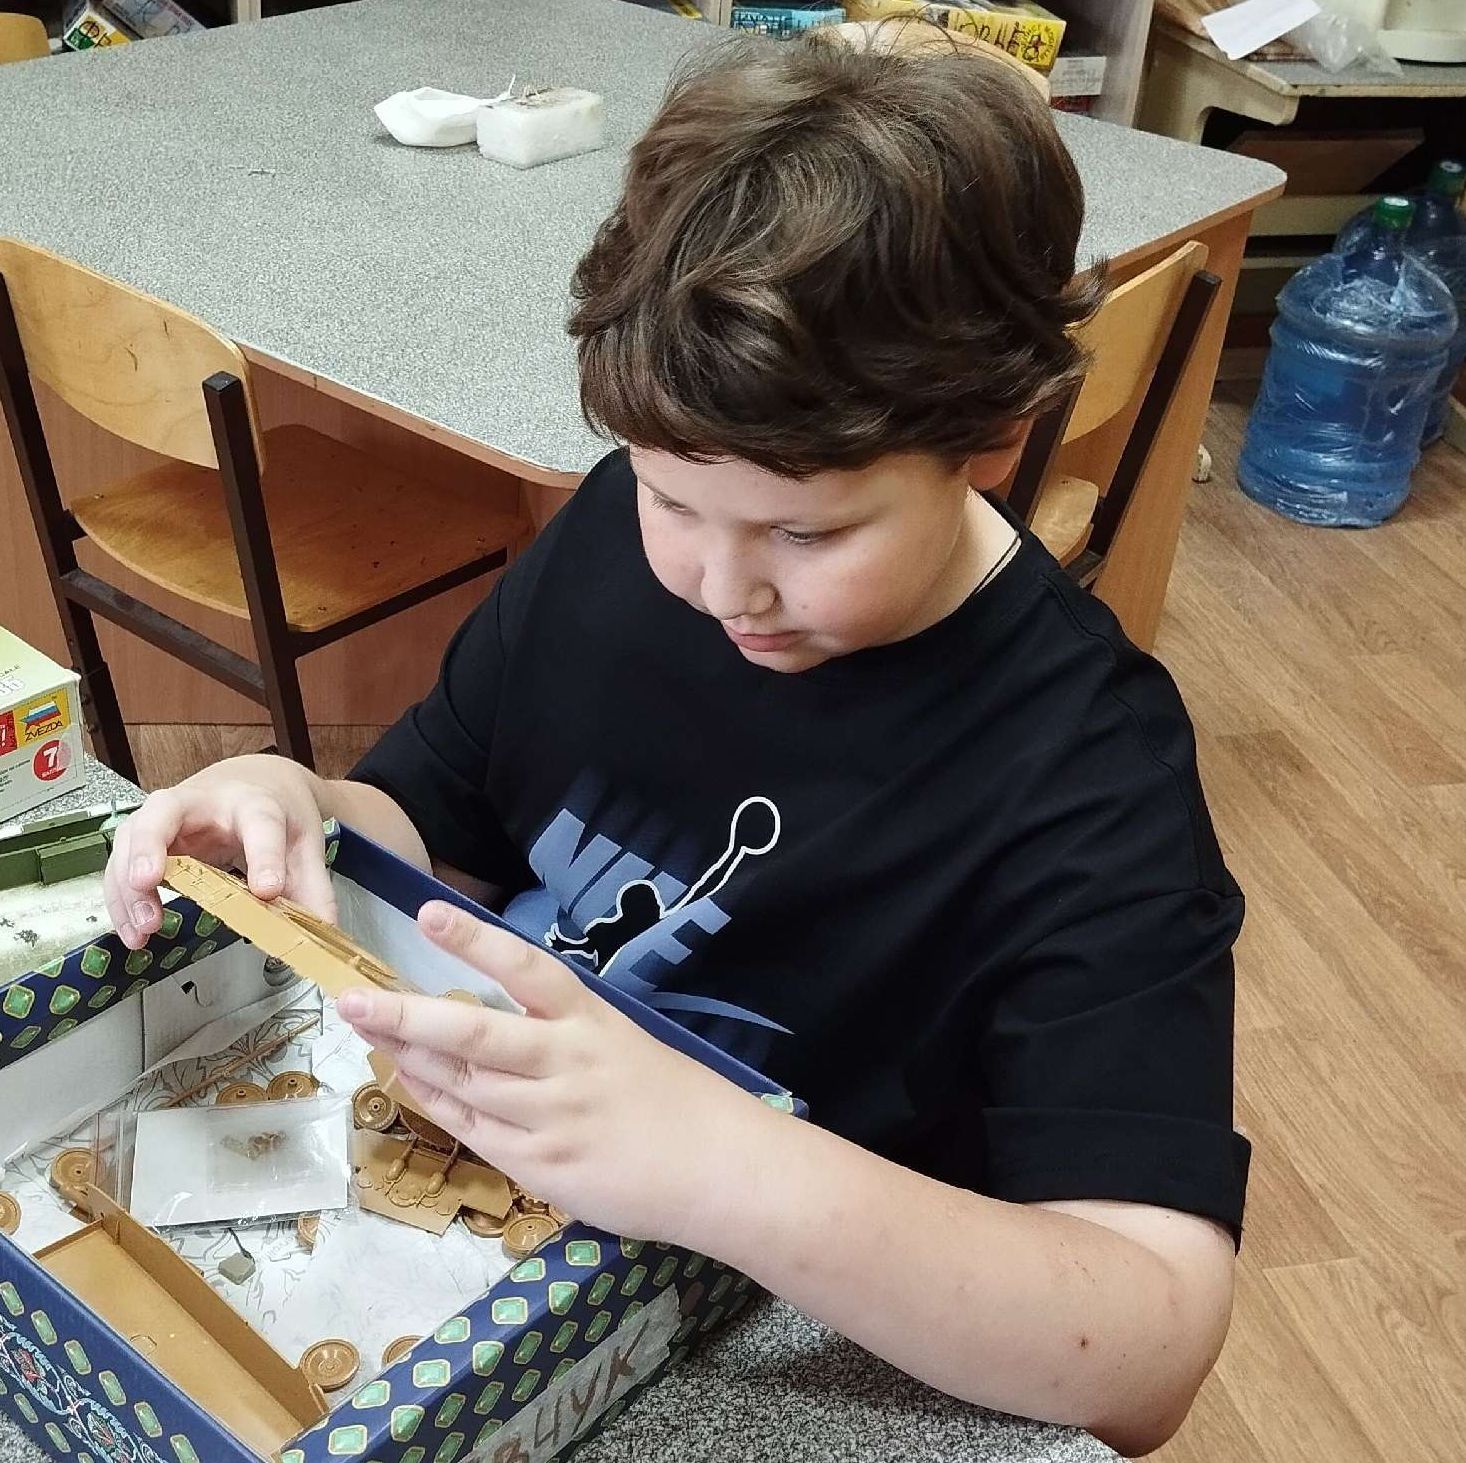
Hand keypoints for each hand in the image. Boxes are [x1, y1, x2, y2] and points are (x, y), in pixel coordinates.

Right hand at [103, 754, 335, 949]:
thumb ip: (312, 887)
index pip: (261, 824)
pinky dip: (122, 899)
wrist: (254, 781)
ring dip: (128, 885)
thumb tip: (322, 930)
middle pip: (165, 810)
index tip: (267, 891)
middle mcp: (203, 802)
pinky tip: (134, 932)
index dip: (264, 857)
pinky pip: (123, 864)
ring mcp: (168, 816)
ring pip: (132, 839)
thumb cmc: (275, 812)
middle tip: (148, 880)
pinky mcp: (147, 837)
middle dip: (150, 845)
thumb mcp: (304, 844)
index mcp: (255, 803)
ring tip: (144, 928)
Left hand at [336, 900, 770, 1248]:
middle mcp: (566, 1062)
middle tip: (351, 998)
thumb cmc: (669, 1096)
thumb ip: (556, 1030)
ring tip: (366, 1031)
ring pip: (463, 1083)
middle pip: (475, 1033)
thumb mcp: (618, 1042)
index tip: (429, 913)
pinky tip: (407, 1082)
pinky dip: (436, 1104)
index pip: (527, 970)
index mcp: (590, 1021)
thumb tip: (480, 1019)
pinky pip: (474, 1131)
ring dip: (409, 1058)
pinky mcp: (541, 1167)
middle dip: (408, 1015)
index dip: (477, 941)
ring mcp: (551, 1117)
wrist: (716, 1166)